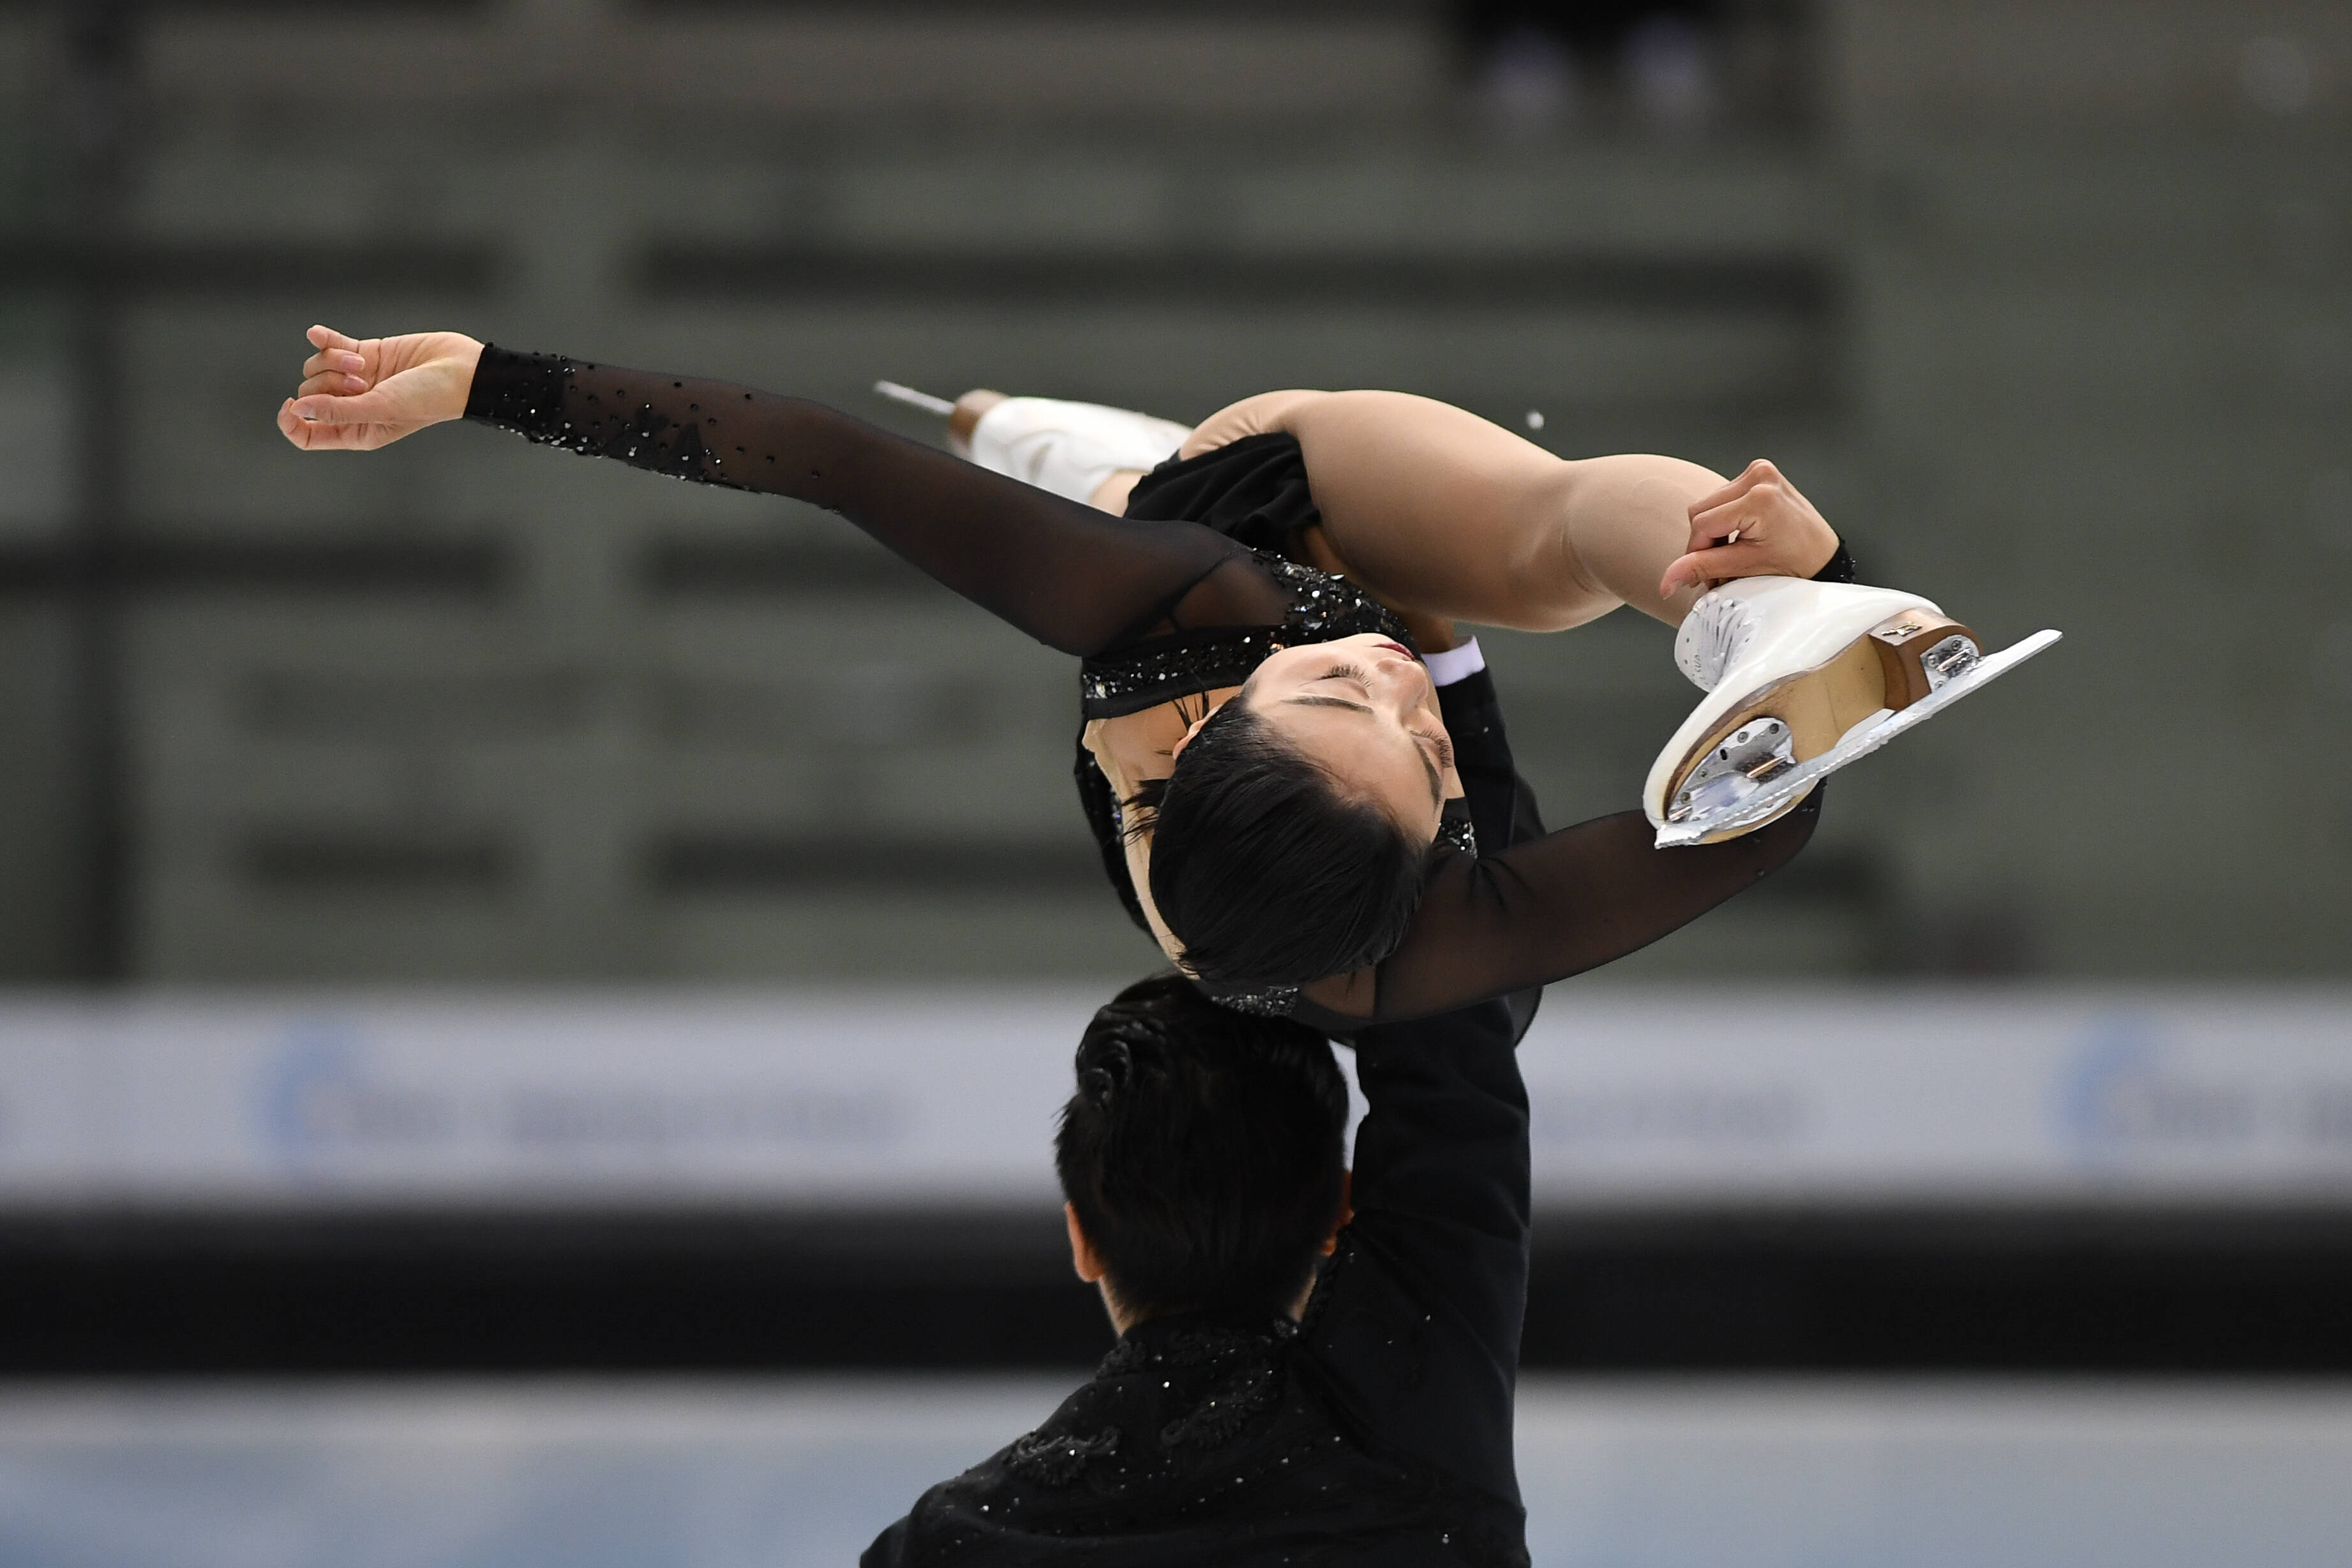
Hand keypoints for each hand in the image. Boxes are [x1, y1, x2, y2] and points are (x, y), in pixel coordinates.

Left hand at [276, 324, 483, 450]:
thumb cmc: (428, 398)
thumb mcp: (382, 408)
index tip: (290, 406)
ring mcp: (359, 380)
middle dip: (328, 384)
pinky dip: (323, 339)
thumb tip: (298, 409)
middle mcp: (355, 408)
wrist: (460, 369)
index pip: (309, 434)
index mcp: (357, 432)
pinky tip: (317, 333)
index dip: (292, 422)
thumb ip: (339, 411)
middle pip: (311, 395)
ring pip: (318, 368)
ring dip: (335, 362)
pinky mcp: (366, 354)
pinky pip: (330, 345)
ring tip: (365, 365)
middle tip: (361, 383)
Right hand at [1660, 459, 1840, 596]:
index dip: (1696, 553)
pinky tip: (1739, 535)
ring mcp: (1761, 472)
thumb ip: (1701, 568)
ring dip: (1713, 531)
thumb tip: (1666, 582)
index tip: (1703, 575)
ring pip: (1709, 504)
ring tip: (1732, 552)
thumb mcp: (1744, 567)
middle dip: (1705, 542)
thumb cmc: (1796, 564)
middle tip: (1719, 567)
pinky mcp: (1760, 473)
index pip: (1702, 523)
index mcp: (1759, 498)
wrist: (1823, 556)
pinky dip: (1725, 519)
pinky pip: (1723, 497)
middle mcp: (1760, 476)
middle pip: (1701, 510)